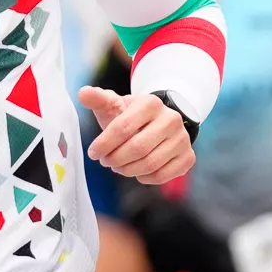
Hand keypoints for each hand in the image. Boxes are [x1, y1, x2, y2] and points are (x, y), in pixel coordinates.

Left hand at [78, 86, 195, 184]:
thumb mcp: (114, 105)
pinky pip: (163, 175)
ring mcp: (182, 138)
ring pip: (150, 164)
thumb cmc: (130, 116)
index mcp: (151, 103)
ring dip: (128, 170)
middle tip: (106, 161)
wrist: (158, 123)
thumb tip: (83, 92)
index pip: (122, 127)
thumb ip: (97, 99)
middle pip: (137, 148)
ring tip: (118, 166)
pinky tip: (136, 172)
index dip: (104, 144)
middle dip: (116, 159)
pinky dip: (145, 178)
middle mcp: (171, 119)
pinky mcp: (188, 157)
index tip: (93, 153)